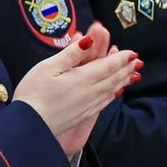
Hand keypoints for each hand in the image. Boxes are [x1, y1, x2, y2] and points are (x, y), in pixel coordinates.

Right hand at [12, 21, 139, 156]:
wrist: (29, 127)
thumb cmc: (34, 94)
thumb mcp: (48, 67)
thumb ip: (71, 54)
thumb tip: (89, 40)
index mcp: (83, 79)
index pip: (108, 66)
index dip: (121, 58)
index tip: (132, 52)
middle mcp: (90, 93)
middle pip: (113, 78)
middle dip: (126, 68)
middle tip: (138, 62)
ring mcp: (87, 106)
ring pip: (111, 90)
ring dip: (123, 81)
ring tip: (133, 75)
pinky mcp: (81, 115)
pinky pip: (103, 103)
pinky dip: (112, 95)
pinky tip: (114, 94)